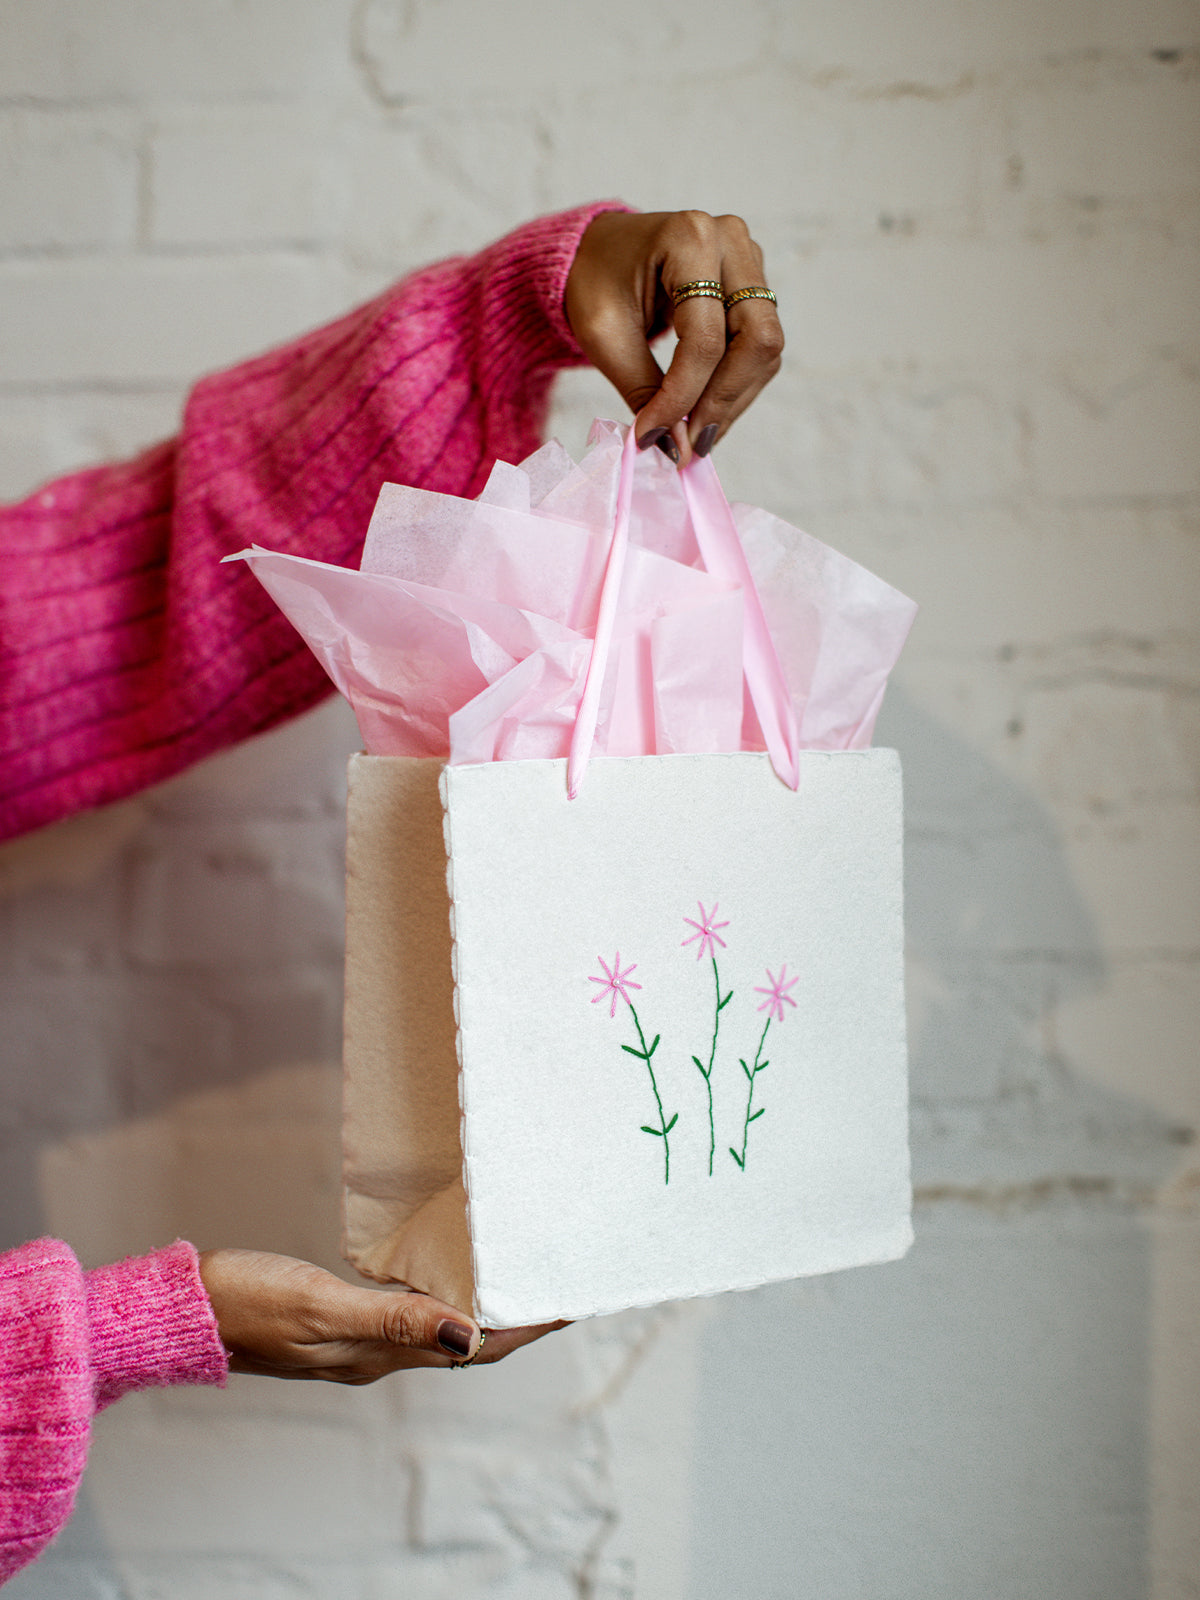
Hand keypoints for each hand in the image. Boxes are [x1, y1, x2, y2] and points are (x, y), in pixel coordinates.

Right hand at [197, 1249, 562, 1381]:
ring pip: (444, 1327)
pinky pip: (411, 1312)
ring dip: (486, 1307)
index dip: (529, 1326)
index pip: (478, 1346)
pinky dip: (443, 1295)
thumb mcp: (319, 1306)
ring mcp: (359, 1339)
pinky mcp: (341, 1320)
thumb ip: (391, 1320)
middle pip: (471, 1340)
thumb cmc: (244, 1304)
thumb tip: (467, 1334)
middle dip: (521, 1317)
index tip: (574, 1302)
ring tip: (521, 1276)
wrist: (183, 1313)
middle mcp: (378, 1352)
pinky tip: (447, 1272)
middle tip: (563, 1283)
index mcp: (380, 1354)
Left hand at [564, 209, 783, 464]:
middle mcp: (732, 242)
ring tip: (692, 435)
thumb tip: (676, 448)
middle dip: (722, 401)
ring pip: (764, 352)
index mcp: (690, 238)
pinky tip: (703, 412)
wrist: (598, 253)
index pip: (705, 338)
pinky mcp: (754, 288)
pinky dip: (734, 389)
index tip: (654, 436)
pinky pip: (759, 351)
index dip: (683, 396)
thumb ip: (643, 391)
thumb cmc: (595, 283)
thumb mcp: (604, 337)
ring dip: (731, 402)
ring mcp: (750, 262)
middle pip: (755, 341)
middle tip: (689, 444)